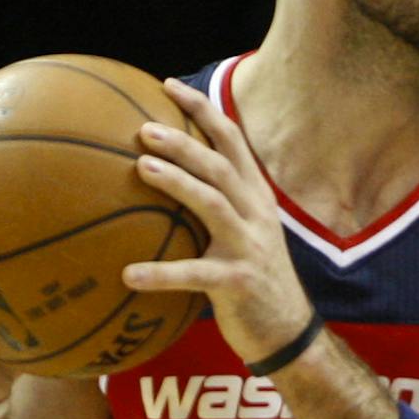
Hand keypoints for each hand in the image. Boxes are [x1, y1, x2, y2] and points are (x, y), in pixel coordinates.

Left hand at [122, 78, 314, 364]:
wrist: (289, 333)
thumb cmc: (252, 280)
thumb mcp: (243, 234)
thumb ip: (214, 205)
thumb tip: (161, 178)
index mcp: (256, 198)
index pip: (232, 141)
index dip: (203, 110)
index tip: (167, 85)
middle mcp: (257, 216)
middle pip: (221, 166)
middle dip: (184, 142)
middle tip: (144, 129)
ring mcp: (251, 248)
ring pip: (213, 205)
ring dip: (178, 183)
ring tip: (141, 169)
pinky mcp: (240, 283)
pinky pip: (196, 274)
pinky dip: (162, 273)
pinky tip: (129, 274)